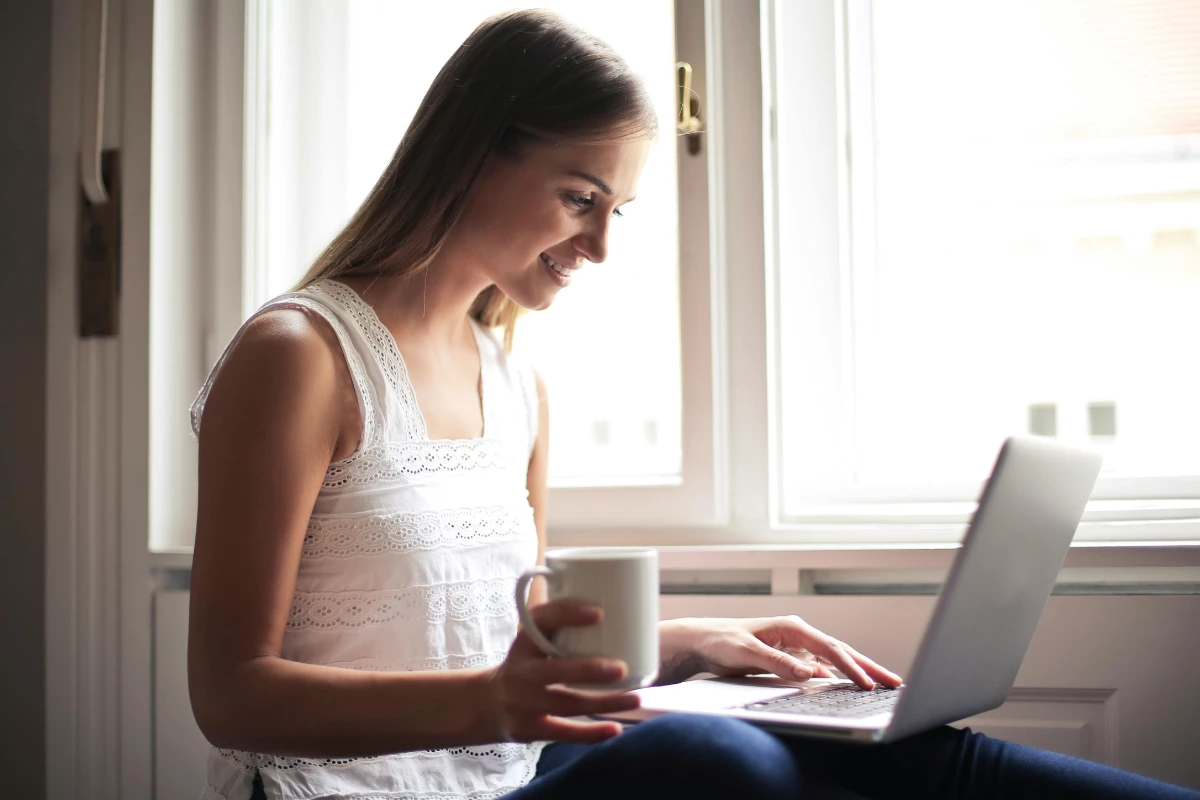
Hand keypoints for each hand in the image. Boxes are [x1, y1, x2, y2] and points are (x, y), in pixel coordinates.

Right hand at [485, 598, 640, 743]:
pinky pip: (563, 732)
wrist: (486, 703)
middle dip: (589, 670)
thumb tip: (599, 596)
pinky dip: (591, 734)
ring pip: (566, 703)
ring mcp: (523, 703)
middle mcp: (520, 671)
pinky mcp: (529, 729)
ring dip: (603, 703)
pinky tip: (615, 729)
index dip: (567, 614)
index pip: (541, 622)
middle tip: (622, 668)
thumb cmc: (524, 664)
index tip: (598, 613)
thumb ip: (556, 624)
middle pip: (554, 671)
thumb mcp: (529, 641)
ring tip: (635, 697)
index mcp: (523, 643)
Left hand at [661, 616, 902, 689]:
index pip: (830, 649)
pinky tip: (851, 685)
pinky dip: (839, 676)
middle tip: (894, 683)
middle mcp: (797, 634)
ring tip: (882, 684)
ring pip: (835, 659)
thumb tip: (810, 673)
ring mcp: (796, 646)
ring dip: (858, 671)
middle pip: (840, 651)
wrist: (703, 641)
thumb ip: (778, 662)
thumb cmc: (722, 641)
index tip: (868, 684)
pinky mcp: (791, 658)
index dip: (851, 667)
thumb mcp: (747, 653)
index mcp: (791, 627)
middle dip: (868, 667)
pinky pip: (822, 667)